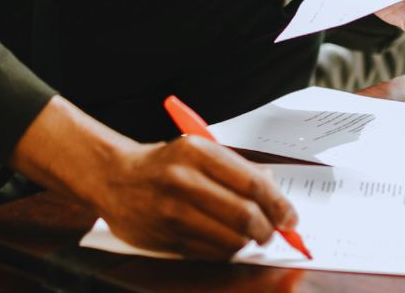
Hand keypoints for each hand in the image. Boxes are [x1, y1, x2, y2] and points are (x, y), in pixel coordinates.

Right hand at [97, 137, 296, 258]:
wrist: (113, 178)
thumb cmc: (163, 165)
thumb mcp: (198, 152)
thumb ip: (236, 168)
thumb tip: (274, 189)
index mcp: (197, 152)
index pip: (252, 183)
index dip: (279, 204)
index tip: (290, 217)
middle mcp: (183, 180)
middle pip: (244, 214)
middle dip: (267, 229)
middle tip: (272, 232)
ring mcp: (172, 211)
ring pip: (230, 239)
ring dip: (247, 242)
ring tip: (246, 236)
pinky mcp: (166, 237)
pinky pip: (210, 253)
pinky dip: (226, 251)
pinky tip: (223, 240)